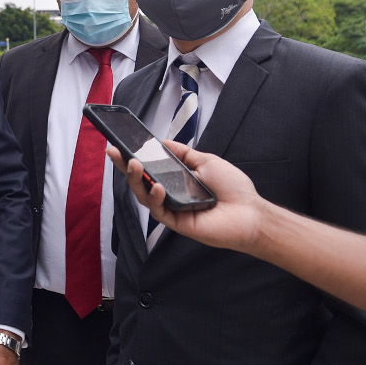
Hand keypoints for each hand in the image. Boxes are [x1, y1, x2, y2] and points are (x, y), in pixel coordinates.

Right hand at [108, 142, 262, 251]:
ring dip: (136, 179)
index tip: (119, 145)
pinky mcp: (176, 222)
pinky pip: (159, 210)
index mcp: (176, 179)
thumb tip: (163, 142)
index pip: (149, 168)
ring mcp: (172, 208)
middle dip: (125, 166)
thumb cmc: (233, 188)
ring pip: (144, 196)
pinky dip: (155, 197)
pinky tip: (157, 186)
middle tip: (114, 152)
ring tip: (132, 164)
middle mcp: (170, 194)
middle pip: (141, 181)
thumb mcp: (206, 161)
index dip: (133, 157)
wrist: (250, 212)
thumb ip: (184, 153)